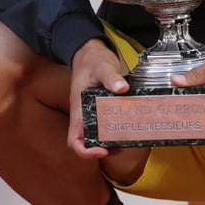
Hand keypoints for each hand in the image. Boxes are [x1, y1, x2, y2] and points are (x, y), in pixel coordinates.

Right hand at [67, 38, 128, 158]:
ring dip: (112, 143)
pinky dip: (117, 131)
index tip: (102, 151)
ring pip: (99, 138)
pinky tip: (130, 127)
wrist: (90, 53)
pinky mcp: (102, 111)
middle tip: (122, 145)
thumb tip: (122, 88)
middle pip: (88, 144)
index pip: (74, 141)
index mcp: (78, 110)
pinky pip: (107, 127)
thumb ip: (110, 77)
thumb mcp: (101, 67)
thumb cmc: (92, 61)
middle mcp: (84, 116)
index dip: (85, 152)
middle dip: (105, 150)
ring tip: (129, 139)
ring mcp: (93, 114)